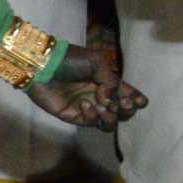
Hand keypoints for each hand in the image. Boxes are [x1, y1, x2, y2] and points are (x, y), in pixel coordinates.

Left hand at [31, 40, 146, 130]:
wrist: (43, 65)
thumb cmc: (70, 59)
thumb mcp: (97, 62)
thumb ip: (111, 81)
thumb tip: (111, 101)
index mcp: (108, 82)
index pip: (128, 94)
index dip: (138, 100)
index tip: (139, 100)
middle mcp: (100, 96)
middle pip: (124, 112)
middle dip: (128, 110)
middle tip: (124, 103)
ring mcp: (88, 107)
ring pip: (110, 123)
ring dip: (113, 118)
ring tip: (107, 107)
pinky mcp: (74, 116)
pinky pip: (91, 123)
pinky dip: (92, 115)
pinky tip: (85, 103)